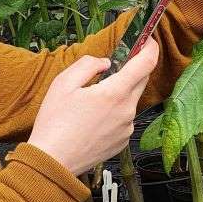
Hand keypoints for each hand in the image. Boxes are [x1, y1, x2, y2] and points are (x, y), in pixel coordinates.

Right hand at [29, 38, 159, 175]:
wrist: (52, 162)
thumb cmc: (55, 124)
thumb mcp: (63, 83)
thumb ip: (88, 65)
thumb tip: (105, 63)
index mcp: (114, 93)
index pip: (146, 63)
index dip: (150, 47)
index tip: (148, 39)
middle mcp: (126, 111)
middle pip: (142, 80)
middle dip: (134, 68)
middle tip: (118, 62)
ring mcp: (126, 128)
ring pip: (131, 100)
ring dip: (120, 91)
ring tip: (93, 97)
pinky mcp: (122, 141)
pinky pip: (125, 118)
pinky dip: (116, 111)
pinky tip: (94, 116)